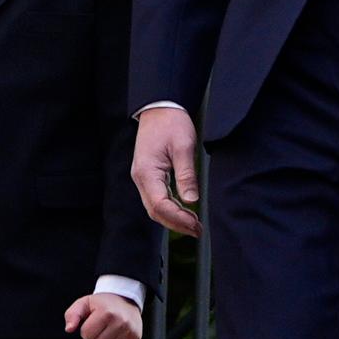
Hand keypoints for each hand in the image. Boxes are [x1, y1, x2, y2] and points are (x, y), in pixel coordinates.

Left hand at [65, 292, 144, 338]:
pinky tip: (115, 336)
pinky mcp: (136, 338)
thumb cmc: (102, 303)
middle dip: (94, 337)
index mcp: (106, 313)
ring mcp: (130, 330)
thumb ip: (72, 315)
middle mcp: (120, 322)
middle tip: (99, 327)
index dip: (85, 330)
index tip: (91, 322)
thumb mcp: (84, 303)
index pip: (86, 334)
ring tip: (107, 331)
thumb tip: (69, 329)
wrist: (125, 298)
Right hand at [131, 107, 203, 235]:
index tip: (196, 225)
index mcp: (147, 171)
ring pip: (154, 207)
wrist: (159, 107)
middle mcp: (141, 178)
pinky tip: (184, 212)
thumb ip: (186, 175)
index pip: (160, 204)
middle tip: (197, 230)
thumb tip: (191, 200)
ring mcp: (143, 177)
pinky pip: (156, 199)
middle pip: (155, 211)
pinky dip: (170, 209)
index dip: (178, 218)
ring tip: (193, 225)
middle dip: (176, 224)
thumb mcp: (183, 146)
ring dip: (173, 219)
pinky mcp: (148, 176)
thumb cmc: (171, 123)